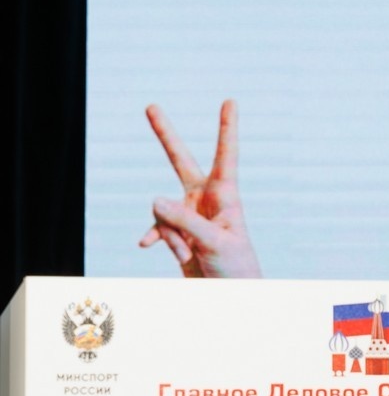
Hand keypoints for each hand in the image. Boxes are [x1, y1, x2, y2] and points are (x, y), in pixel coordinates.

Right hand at [138, 100, 262, 277]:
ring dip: (170, 236)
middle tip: (149, 105)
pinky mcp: (177, 230)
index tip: (230, 101)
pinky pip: (156, 228)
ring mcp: (189, 213)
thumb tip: (154, 198)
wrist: (230, 295)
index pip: (227, 154)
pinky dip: (156, 239)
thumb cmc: (236, 268)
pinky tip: (146, 247)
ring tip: (189, 254)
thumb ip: (185, 220)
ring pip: (161, 211)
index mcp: (227, 195)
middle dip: (164, 134)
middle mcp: (206, 198)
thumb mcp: (214, 242)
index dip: (227, 127)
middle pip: (180, 160)